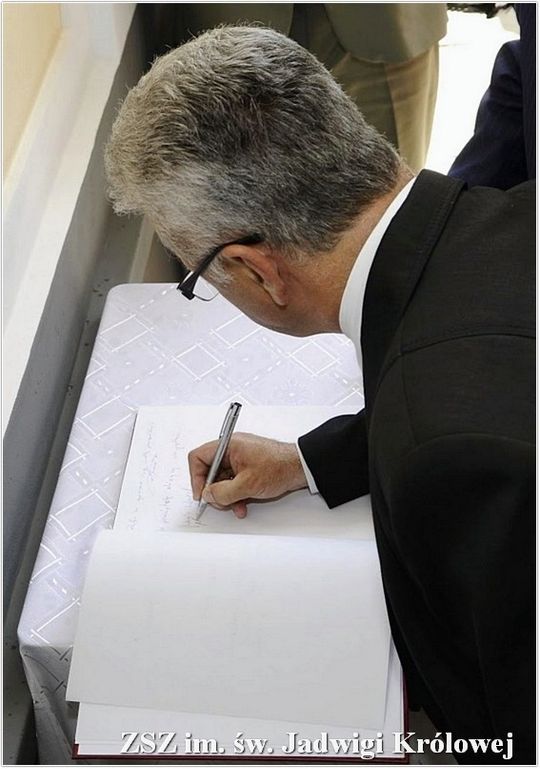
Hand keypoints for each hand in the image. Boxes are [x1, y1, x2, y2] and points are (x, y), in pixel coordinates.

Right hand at [188, 433, 307, 517]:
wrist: (302, 467)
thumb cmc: (279, 467)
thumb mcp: (246, 485)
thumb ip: (223, 492)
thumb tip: (208, 495)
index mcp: (228, 445)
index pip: (198, 457)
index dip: (195, 476)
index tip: (202, 493)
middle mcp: (232, 449)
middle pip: (210, 471)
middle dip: (214, 490)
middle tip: (220, 502)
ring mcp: (240, 458)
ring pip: (223, 479)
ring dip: (227, 496)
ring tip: (236, 507)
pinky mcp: (249, 467)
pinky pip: (235, 482)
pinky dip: (236, 494)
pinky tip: (243, 505)